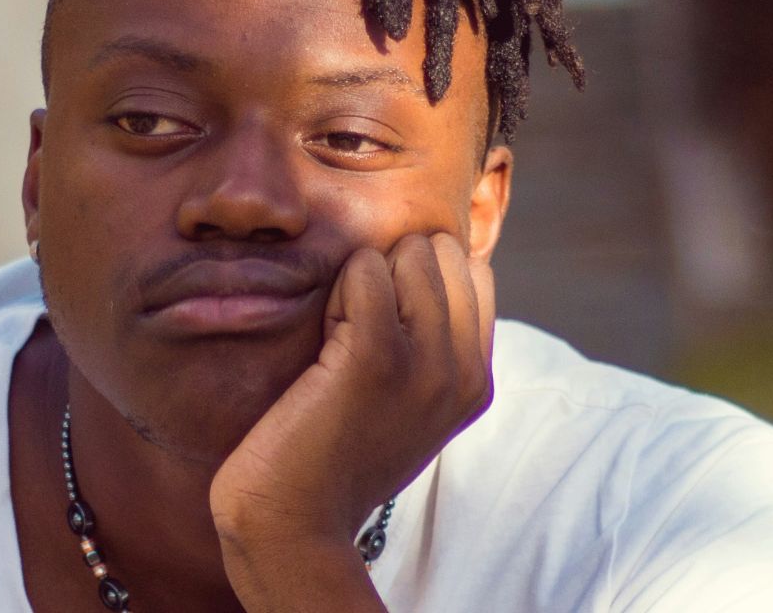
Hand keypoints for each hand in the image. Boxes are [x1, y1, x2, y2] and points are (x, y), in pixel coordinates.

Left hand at [209, 232, 493, 607]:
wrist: (293, 520)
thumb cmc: (332, 453)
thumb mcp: (406, 402)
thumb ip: (431, 345)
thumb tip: (424, 262)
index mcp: (478, 380)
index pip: (471, 271)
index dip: (416, 279)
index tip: (382, 327)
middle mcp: (466, 371)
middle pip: (441, 251)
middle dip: (392, 269)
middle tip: (355, 330)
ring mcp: (427, 363)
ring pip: (409, 253)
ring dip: (363, 278)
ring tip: (338, 339)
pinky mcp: (375, 355)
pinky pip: (366, 268)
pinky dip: (339, 287)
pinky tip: (324, 339)